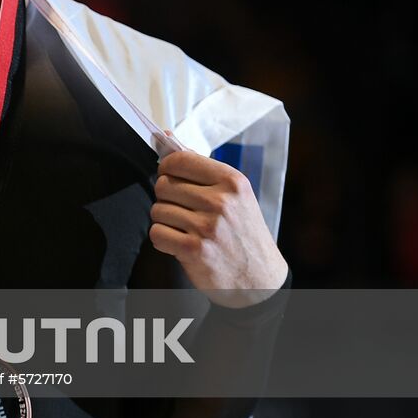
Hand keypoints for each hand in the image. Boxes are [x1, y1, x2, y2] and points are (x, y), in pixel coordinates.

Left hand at [149, 150, 288, 307]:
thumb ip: (201, 170)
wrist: (260, 279)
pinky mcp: (194, 250)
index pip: (179, 160)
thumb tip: (166, 139)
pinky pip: (156, 233)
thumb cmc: (242, 233)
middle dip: (167, 198)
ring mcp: (208, 227)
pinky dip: (163, 239)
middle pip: (163, 185)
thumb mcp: (235, 196)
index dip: (167, 168)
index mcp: (232, 182)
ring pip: (157, 210)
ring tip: (186, 229)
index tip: (170, 176)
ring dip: (165, 220)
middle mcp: (221, 202)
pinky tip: (180, 243)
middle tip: (184, 210)